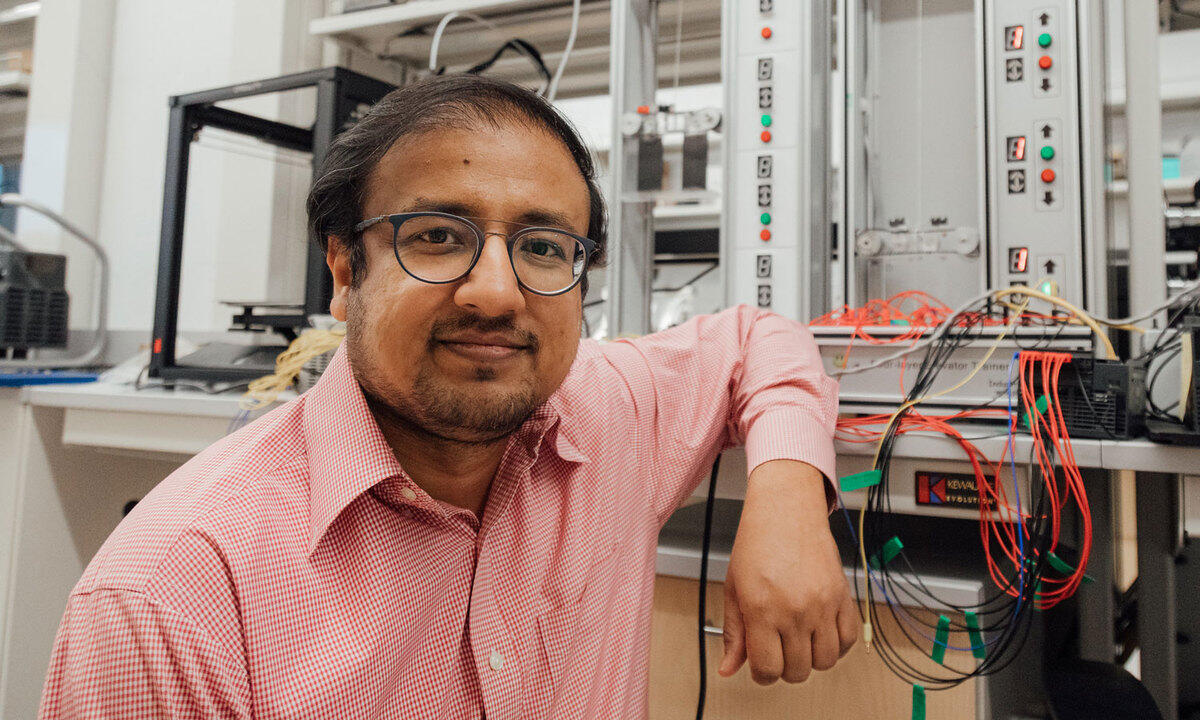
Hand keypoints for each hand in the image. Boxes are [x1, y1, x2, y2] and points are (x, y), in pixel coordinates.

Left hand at [718, 459, 857, 683]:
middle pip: (797, 671)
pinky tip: (820, 632)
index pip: (768, 669)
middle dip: (784, 668)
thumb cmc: (757, 543)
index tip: (760, 664)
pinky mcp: (843, 596)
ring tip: (798, 640)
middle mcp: (795, 610)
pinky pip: (849, 640)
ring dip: (811, 659)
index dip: (761, 674)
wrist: (786, 510)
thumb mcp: (734, 588)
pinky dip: (836, 645)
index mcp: (763, 609)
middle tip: (777, 649)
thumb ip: (734, 633)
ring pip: (826, 662)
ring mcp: (823, 604)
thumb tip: (729, 668)